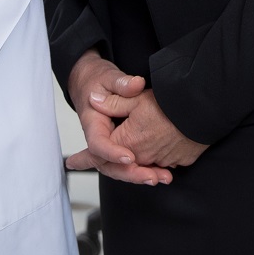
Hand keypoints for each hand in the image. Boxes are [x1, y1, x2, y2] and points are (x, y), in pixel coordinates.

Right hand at [64, 50, 171, 186]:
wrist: (91, 83)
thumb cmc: (97, 81)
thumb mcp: (108, 77)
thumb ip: (122, 83)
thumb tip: (135, 85)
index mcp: (93, 124)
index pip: (98, 144)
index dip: (112, 153)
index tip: (129, 157)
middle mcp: (100, 138)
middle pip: (109, 164)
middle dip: (131, 173)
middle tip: (151, 176)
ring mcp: (110, 145)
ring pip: (120, 168)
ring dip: (140, 175)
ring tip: (162, 177)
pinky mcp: (120, 146)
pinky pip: (129, 164)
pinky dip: (144, 169)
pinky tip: (162, 173)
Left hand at [91, 89, 207, 170]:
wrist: (205, 107)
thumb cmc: (171, 102)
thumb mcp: (136, 97)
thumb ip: (113, 101)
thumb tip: (93, 99)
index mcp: (129, 141)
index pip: (100, 153)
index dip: (85, 158)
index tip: (72, 162)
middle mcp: (144, 155)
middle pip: (121, 165)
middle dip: (111, 162)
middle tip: (94, 160)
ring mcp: (163, 159)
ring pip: (143, 164)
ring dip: (134, 164)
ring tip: (123, 159)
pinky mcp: (180, 160)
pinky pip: (162, 163)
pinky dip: (154, 161)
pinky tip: (154, 155)